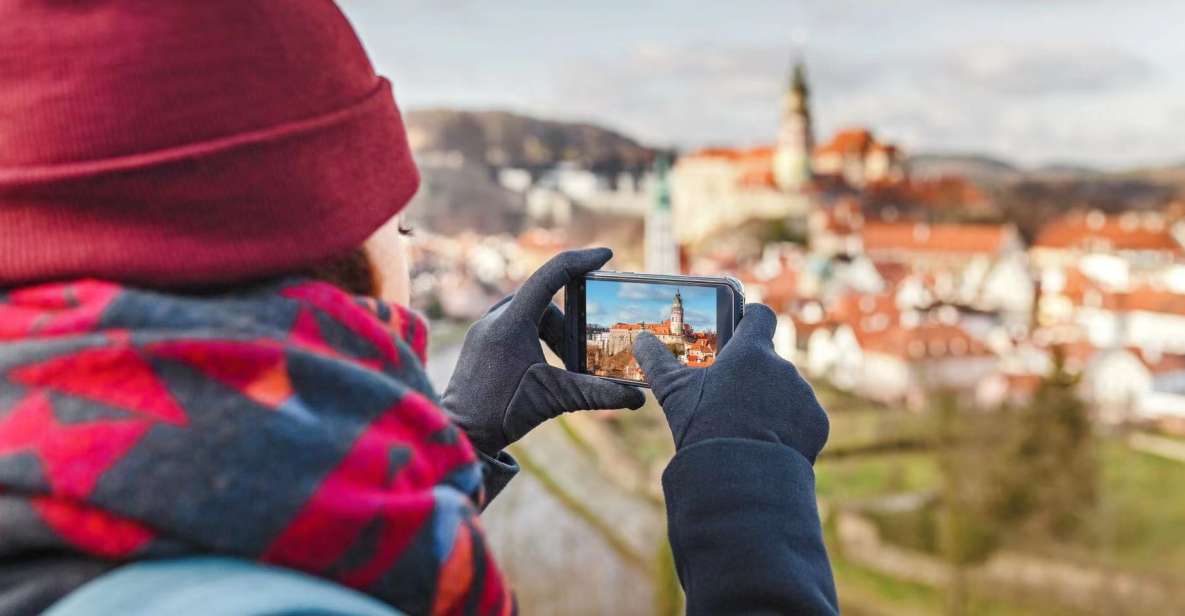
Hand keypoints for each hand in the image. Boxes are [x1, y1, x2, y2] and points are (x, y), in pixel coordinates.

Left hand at [442, 248, 644, 454]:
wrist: (460, 433)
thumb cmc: (500, 413)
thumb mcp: (554, 399)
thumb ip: (597, 394)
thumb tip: (638, 398)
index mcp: (512, 322)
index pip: (551, 275)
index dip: (581, 261)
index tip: (607, 255)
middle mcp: (496, 317)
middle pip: (546, 302)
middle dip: (572, 325)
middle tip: (589, 351)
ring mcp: (485, 327)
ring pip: (532, 315)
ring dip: (556, 334)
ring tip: (568, 366)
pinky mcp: (481, 340)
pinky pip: (516, 325)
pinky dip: (538, 338)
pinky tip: (548, 365)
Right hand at [632, 304, 828, 462]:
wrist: (740, 476)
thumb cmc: (703, 427)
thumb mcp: (673, 392)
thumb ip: (656, 361)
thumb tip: (640, 339)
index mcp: (751, 351)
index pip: (760, 316)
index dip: (750, 320)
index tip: (740, 331)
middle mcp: (783, 367)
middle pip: (769, 361)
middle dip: (754, 377)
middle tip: (731, 399)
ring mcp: (804, 395)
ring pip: (787, 391)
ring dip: (772, 403)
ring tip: (748, 428)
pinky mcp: (817, 423)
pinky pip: (803, 418)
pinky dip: (789, 428)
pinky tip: (767, 444)